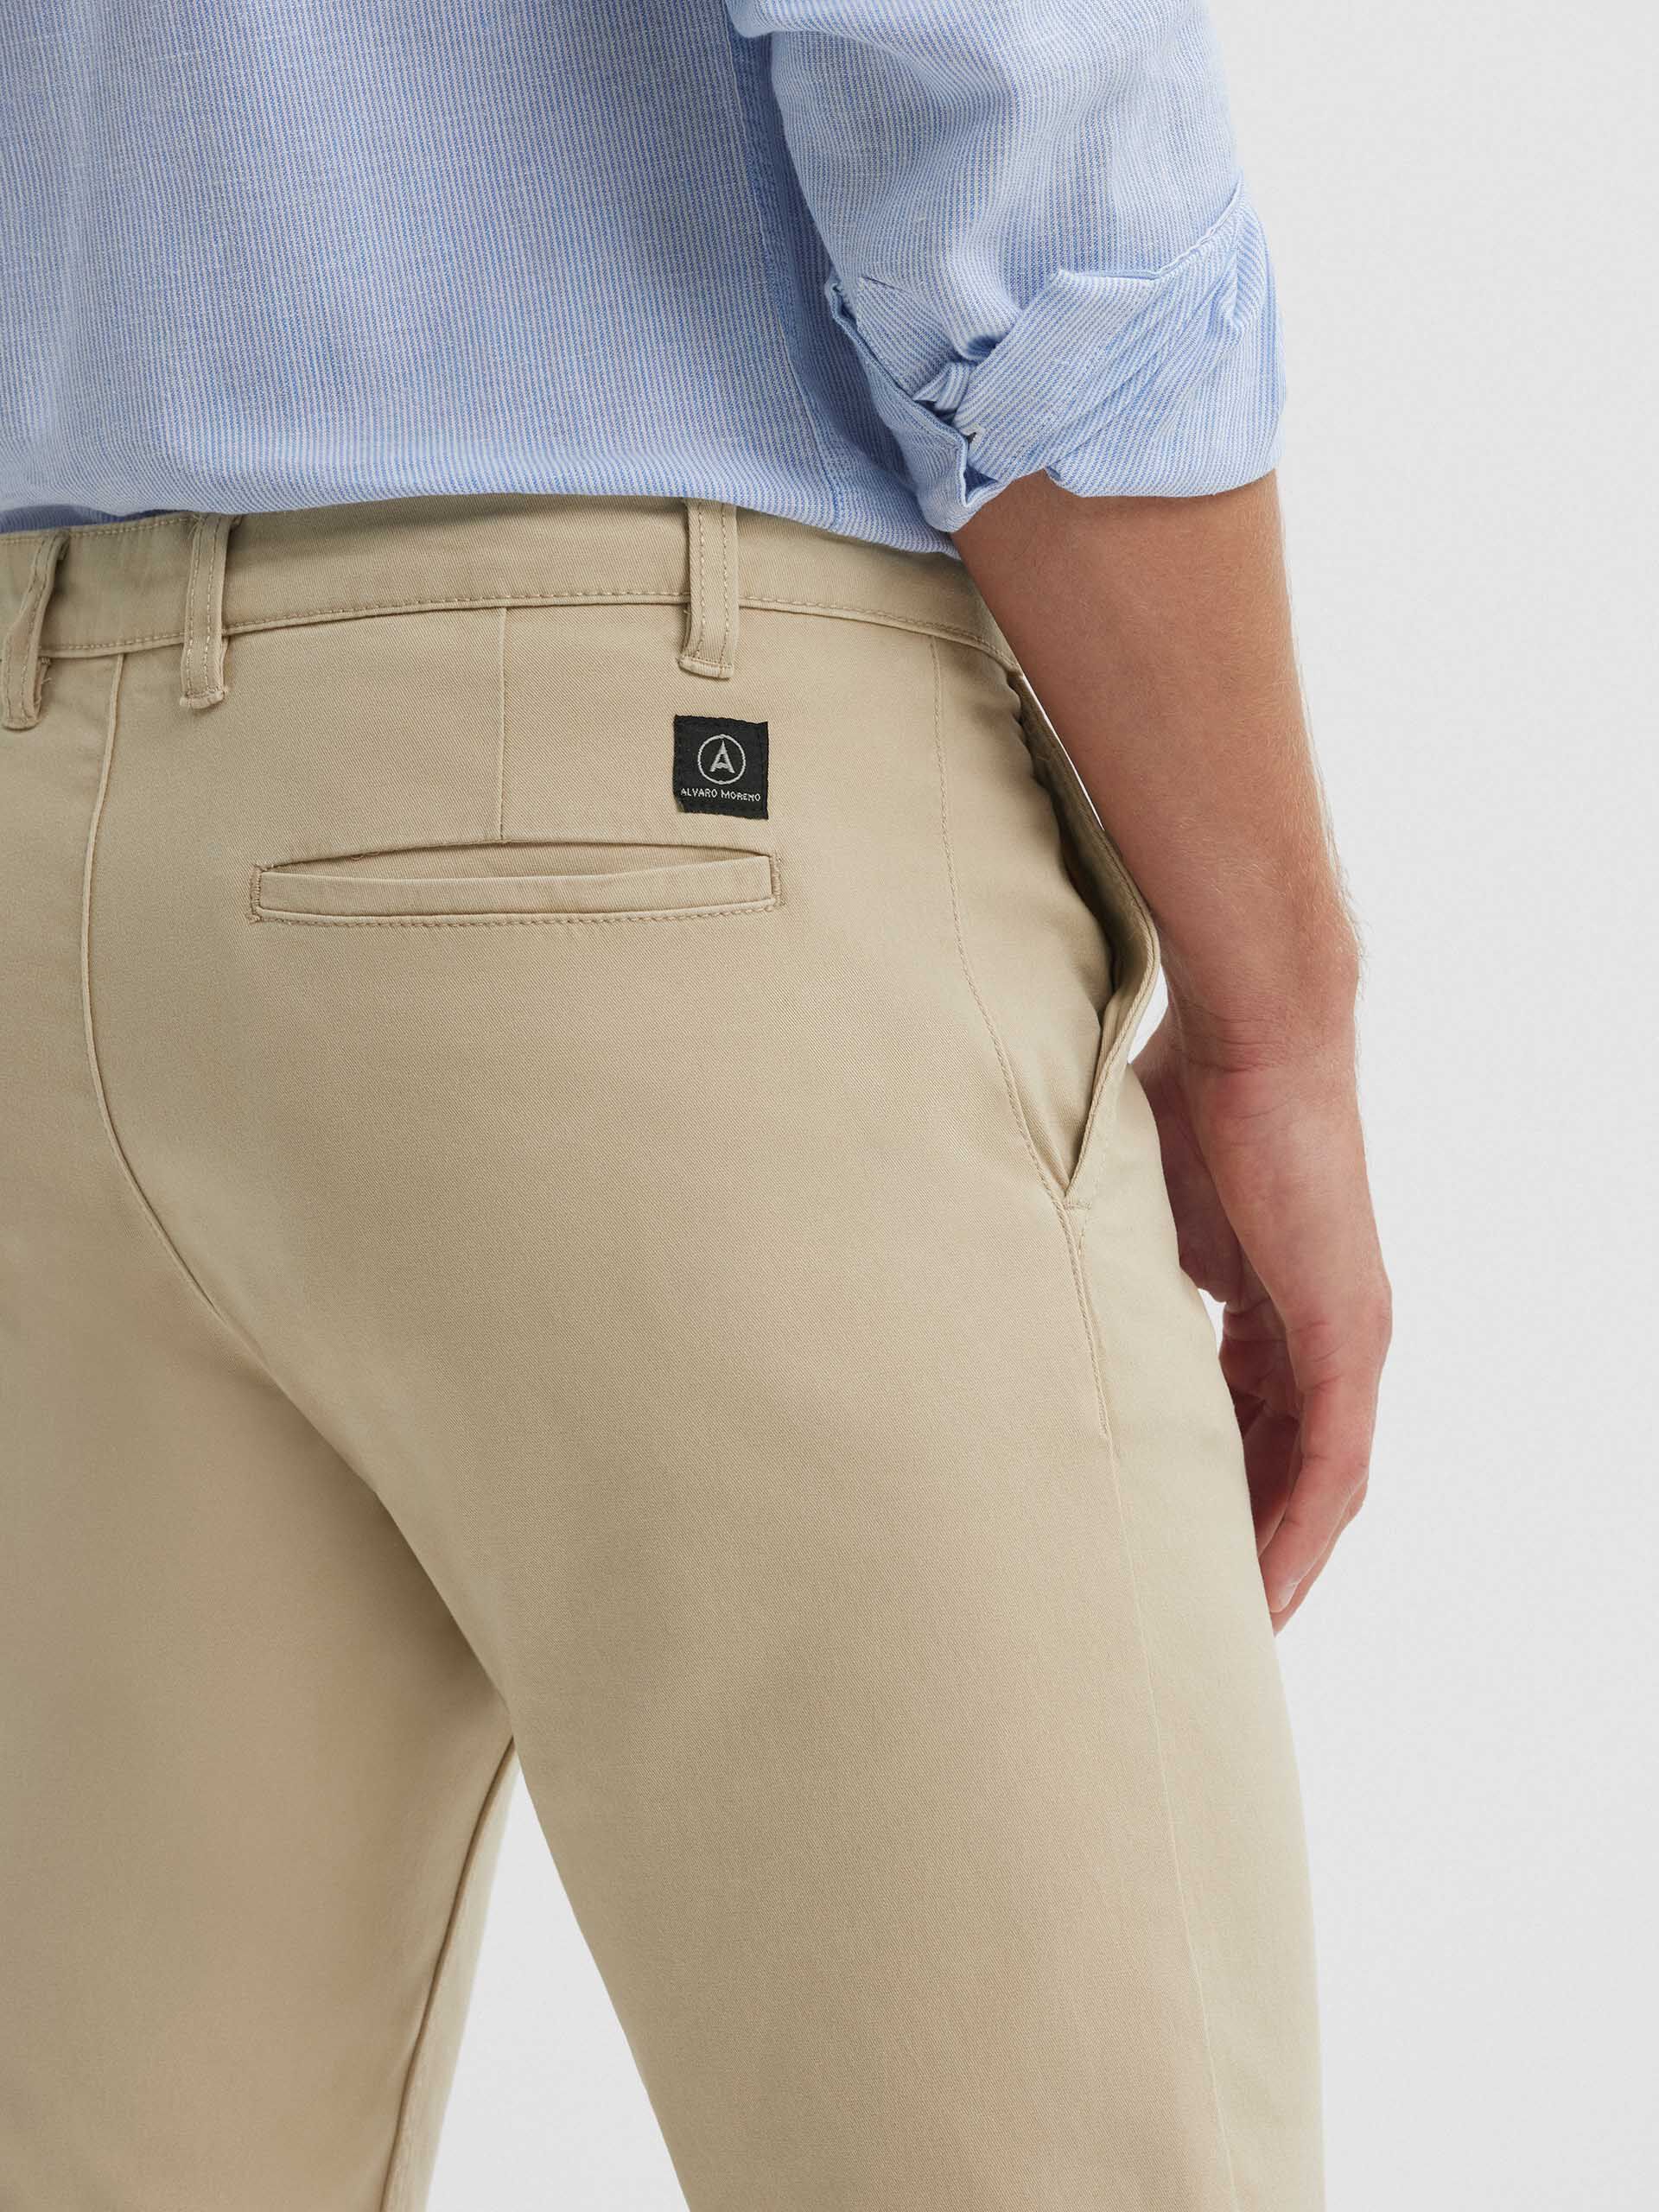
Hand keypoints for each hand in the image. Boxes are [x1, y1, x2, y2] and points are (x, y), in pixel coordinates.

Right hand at [1134, 1000, 1389, 1630]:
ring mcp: (1345, 1337)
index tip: (1166, 1543)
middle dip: (1244, 1541)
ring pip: (1319, 1480)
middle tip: (1193, 1612)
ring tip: (1233, 1631)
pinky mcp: (1348, 1335)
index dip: (1216, 1491)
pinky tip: (1272, 1590)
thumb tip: (1044, 1305)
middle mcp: (1324, 1333)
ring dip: (1278, 1558)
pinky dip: (1302, 1531)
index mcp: (1274, 1306)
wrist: (1248, 1037)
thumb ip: (1120, 1274)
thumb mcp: (1138, 1217)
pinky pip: (1332, 1461)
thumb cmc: (1184, 1101)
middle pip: (1288, 1465)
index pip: (1250, 1424)